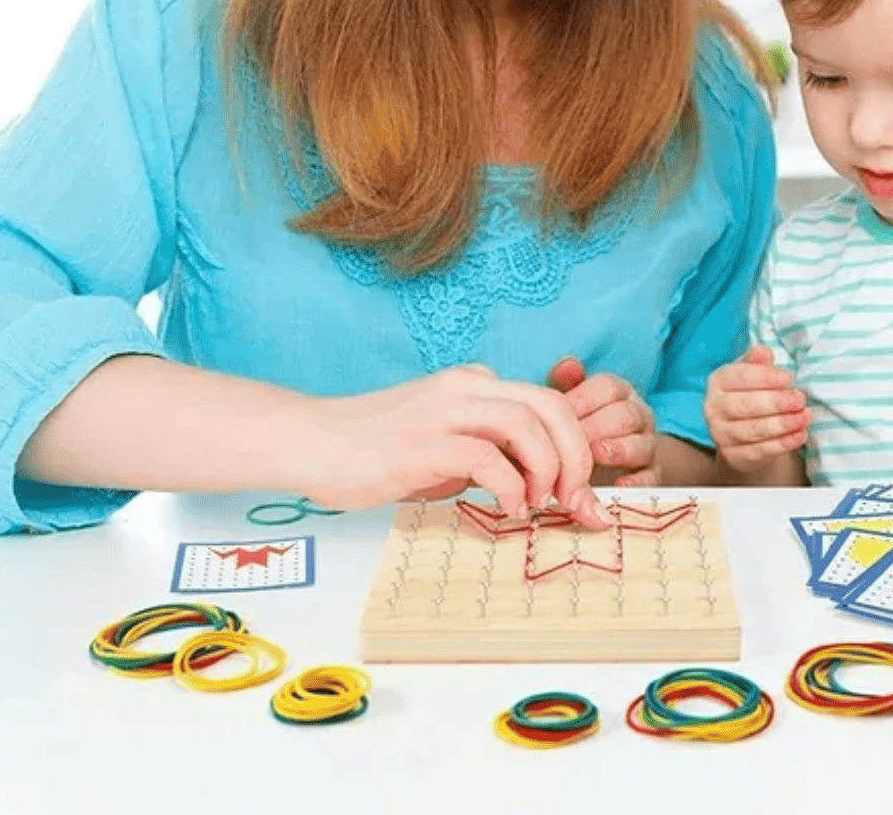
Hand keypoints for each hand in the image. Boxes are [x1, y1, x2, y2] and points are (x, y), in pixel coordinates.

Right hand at [298, 364, 611, 526]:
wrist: (309, 442)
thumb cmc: (371, 449)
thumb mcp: (440, 443)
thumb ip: (482, 452)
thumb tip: (528, 485)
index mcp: (473, 384)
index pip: (547, 403)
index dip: (575, 447)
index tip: (584, 492)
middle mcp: (465, 388)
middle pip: (551, 406)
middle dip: (577, 456)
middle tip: (576, 500)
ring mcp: (444, 411)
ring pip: (527, 424)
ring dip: (548, 469)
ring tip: (541, 503)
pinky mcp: (422, 443)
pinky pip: (487, 457)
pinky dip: (510, 486)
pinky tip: (508, 507)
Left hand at [547, 357, 659, 487]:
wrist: (608, 466)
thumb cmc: (582, 428)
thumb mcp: (571, 406)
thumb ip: (566, 384)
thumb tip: (566, 364)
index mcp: (620, 393)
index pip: (609, 387)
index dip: (583, 398)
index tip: (559, 413)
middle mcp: (639, 416)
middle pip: (625, 415)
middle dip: (596, 426)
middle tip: (571, 438)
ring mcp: (648, 446)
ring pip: (641, 444)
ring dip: (618, 450)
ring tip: (596, 454)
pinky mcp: (652, 476)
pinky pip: (651, 478)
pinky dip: (636, 483)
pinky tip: (618, 486)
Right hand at [703, 345, 809, 472]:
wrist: (741, 437)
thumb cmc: (750, 396)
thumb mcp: (752, 375)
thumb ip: (757, 363)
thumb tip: (763, 351)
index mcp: (717, 382)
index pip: (739, 377)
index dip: (765, 378)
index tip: (788, 378)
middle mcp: (713, 408)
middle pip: (745, 405)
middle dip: (776, 403)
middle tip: (800, 400)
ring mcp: (720, 434)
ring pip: (753, 430)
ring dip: (783, 424)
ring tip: (805, 417)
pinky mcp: (732, 456)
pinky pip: (759, 451)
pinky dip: (783, 444)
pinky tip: (800, 435)